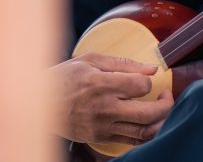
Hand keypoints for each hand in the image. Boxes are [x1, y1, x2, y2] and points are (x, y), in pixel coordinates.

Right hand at [46, 52, 173, 145]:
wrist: (36, 104)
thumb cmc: (63, 78)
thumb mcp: (90, 60)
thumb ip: (123, 63)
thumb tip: (152, 68)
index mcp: (101, 85)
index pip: (141, 85)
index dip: (149, 81)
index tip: (144, 78)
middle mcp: (103, 109)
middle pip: (148, 113)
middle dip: (166, 104)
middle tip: (166, 95)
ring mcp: (101, 127)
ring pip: (143, 132)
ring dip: (160, 121)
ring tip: (162, 110)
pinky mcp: (98, 138)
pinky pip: (130, 141)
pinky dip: (145, 134)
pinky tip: (149, 123)